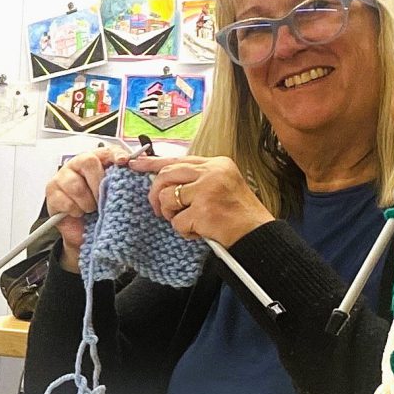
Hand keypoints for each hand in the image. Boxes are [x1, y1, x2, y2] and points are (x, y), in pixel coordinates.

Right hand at [41, 144, 131, 272]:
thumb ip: (125, 180)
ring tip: (90, 209)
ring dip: (86, 201)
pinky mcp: (52, 192)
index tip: (124, 162)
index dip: (115, 155)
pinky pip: (64, 200)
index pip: (106, 151)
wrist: (84, 232)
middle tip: (101, 199)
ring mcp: (63, 177)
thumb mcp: (116, 195)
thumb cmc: (101, 210)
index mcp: (96, 161)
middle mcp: (78, 164)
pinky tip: (78, 212)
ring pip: (75, 184)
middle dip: (98, 183)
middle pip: (88, 161)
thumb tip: (139, 169)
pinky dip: (74, 209)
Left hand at [130, 153, 272, 247]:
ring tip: (188, 221)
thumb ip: (196, 179)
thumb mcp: (221, 185)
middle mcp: (212, 172)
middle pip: (166, 175)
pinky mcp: (203, 211)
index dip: (153, 163)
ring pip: (167, 198)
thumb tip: (163, 179)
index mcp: (216, 164)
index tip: (136, 164)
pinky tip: (199, 232)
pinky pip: (177, 222)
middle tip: (159, 209)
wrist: (257, 234)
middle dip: (156, 194)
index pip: (177, 159)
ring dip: (171, 215)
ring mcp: (207, 190)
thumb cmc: (238, 213)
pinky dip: (184, 231)